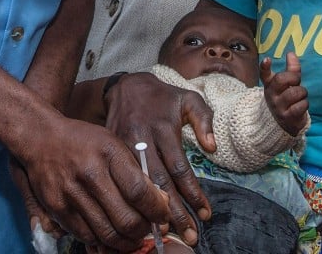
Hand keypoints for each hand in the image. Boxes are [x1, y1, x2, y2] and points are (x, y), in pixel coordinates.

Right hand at [12, 112, 170, 251]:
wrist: (42, 138)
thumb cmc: (84, 141)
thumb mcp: (114, 144)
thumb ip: (137, 172)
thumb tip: (161, 202)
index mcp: (108, 153)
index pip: (139, 191)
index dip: (156, 210)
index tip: (163, 215)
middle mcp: (89, 174)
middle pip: (125, 218)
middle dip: (143, 230)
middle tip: (148, 229)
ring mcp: (71, 193)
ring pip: (107, 233)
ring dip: (125, 241)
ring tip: (132, 236)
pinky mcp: (57, 208)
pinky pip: (86, 236)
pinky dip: (103, 241)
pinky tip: (111, 234)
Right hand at [104, 72, 214, 246]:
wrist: (125, 86)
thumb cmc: (163, 96)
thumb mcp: (189, 98)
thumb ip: (204, 119)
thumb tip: (212, 147)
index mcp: (163, 127)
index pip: (180, 167)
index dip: (193, 193)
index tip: (205, 214)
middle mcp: (142, 139)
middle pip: (160, 183)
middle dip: (176, 212)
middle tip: (190, 235)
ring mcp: (122, 147)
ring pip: (138, 186)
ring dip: (153, 212)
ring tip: (167, 233)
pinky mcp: (109, 152)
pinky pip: (120, 182)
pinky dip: (130, 202)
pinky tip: (139, 218)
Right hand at [261, 52, 308, 135]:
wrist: (283, 124)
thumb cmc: (286, 99)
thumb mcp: (286, 84)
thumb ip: (290, 69)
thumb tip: (291, 53)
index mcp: (270, 85)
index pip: (264, 74)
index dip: (265, 66)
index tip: (268, 59)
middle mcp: (271, 95)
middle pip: (281, 80)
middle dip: (294, 77)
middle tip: (297, 81)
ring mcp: (278, 106)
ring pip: (294, 93)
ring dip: (302, 92)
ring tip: (301, 96)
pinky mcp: (287, 117)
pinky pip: (300, 106)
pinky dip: (304, 104)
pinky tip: (301, 106)